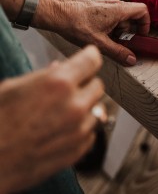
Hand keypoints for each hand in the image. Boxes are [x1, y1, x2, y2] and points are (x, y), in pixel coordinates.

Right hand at [0, 46, 103, 192]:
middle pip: (98, 85)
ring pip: (95, 110)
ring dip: (83, 109)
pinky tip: (58, 132)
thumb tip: (59, 67)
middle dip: (85, 85)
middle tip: (66, 90)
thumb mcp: (11, 89)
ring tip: (56, 115)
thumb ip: (42, 76)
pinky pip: (90, 133)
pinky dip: (79, 130)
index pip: (92, 60)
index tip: (89, 56)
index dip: (89, 56)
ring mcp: (79, 130)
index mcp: (58, 84)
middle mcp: (75, 106)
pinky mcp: (78, 150)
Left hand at [33, 0, 149, 65]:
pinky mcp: (95, 0)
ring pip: (118, 15)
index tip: (140, 36)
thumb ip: (118, 52)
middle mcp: (113, 1)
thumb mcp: (99, 43)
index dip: (145, 24)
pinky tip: (94, 31)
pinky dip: (107, 22)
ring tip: (102, 38)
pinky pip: (108, 11)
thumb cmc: (74, 24)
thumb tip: (131, 59)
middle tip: (117, 43)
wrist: (53, 12)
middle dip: (126, 31)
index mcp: (118, 9)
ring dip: (115, 28)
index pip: (142, 11)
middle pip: (129, 16)